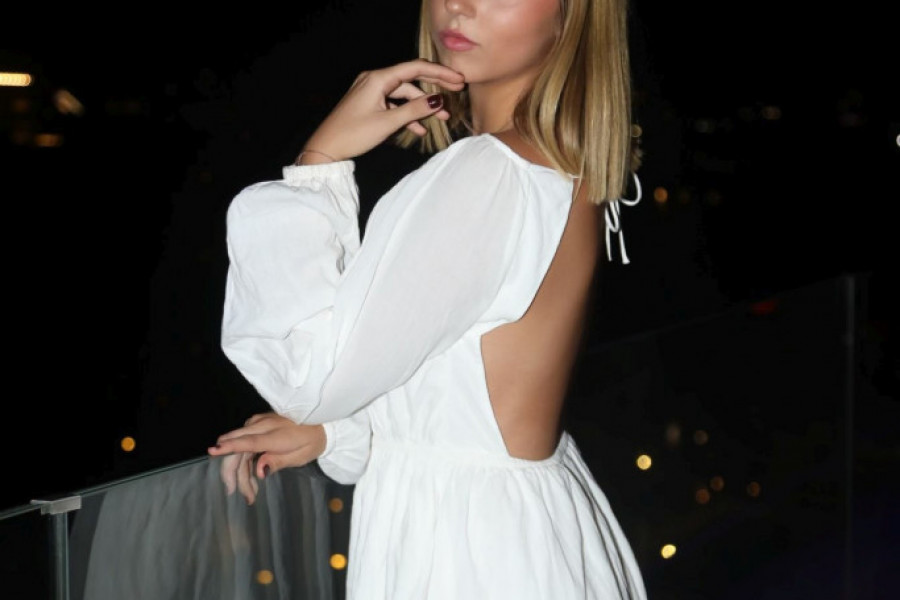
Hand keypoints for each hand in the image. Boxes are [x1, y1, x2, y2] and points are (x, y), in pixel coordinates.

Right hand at [207, 412, 326, 504]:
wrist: (320, 424)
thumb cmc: (311, 442)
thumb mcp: (300, 457)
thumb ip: (278, 462)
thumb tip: (258, 471)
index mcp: (275, 434)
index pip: (248, 442)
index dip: (230, 447)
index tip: (212, 451)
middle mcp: (262, 426)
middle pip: (237, 448)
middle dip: (233, 472)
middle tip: (239, 494)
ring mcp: (258, 423)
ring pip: (238, 447)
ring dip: (240, 471)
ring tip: (250, 493)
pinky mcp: (256, 424)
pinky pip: (243, 442)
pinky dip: (243, 460)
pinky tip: (251, 477)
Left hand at [299, 58, 465, 161]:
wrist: (326, 148)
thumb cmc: (353, 134)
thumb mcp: (388, 122)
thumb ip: (415, 110)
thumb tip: (439, 100)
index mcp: (378, 78)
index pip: (415, 68)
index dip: (440, 73)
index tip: (458, 80)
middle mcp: (374, 80)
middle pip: (412, 78)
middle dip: (434, 86)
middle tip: (457, 91)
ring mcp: (371, 91)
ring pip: (404, 94)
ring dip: (421, 106)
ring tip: (441, 119)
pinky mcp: (369, 103)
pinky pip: (394, 104)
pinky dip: (407, 114)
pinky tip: (419, 129)